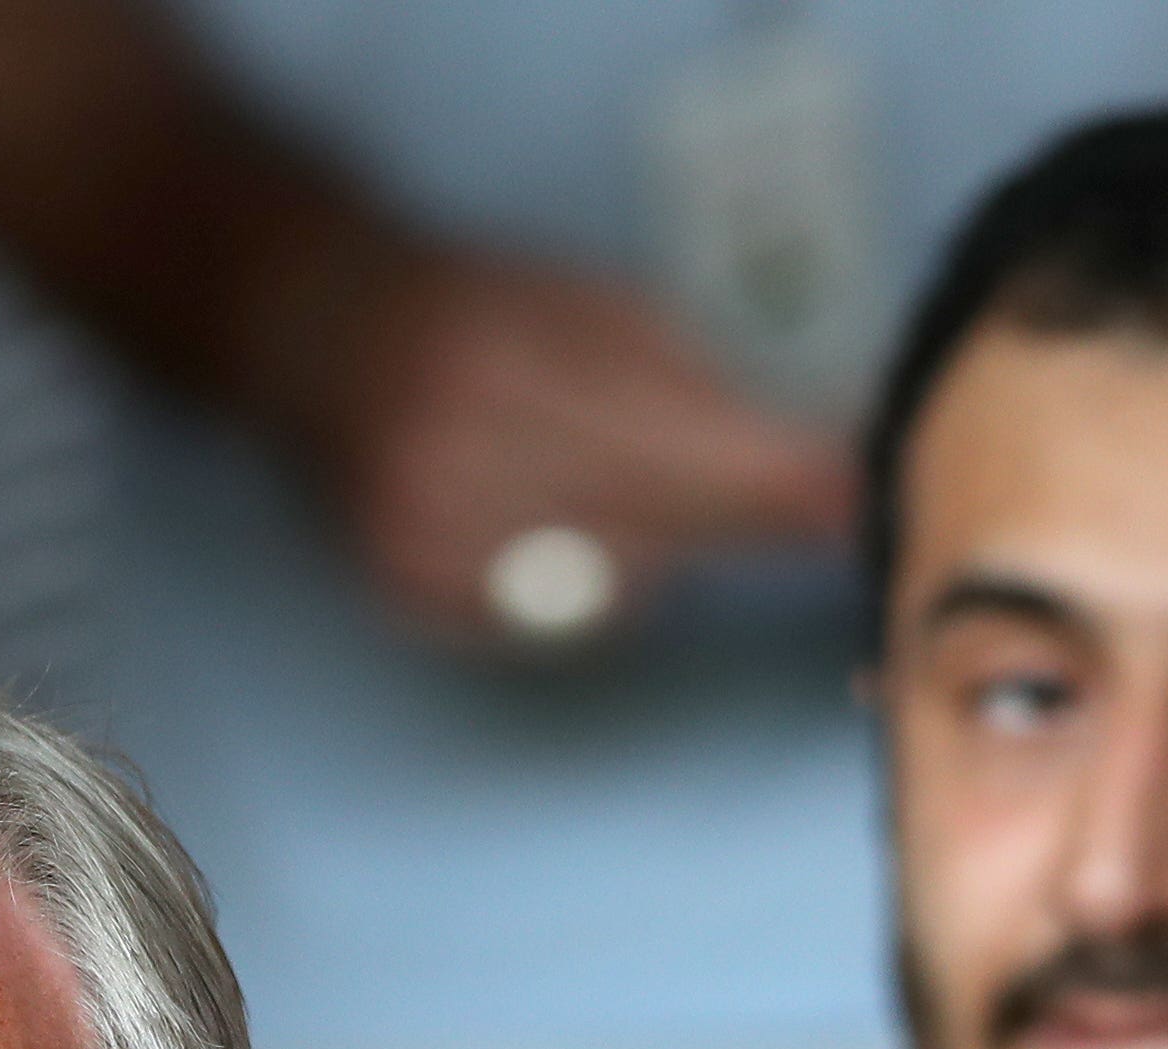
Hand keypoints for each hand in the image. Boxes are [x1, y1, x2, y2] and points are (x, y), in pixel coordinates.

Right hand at [274, 240, 854, 645]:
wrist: (312, 330)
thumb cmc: (474, 305)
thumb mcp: (588, 305)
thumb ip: (691, 385)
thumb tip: (816, 471)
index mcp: (509, 357)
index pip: (677, 446)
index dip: (775, 483)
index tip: (854, 506)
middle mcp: (456, 453)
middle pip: (656, 530)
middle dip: (739, 519)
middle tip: (807, 508)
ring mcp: (424, 534)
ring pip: (613, 590)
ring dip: (656, 553)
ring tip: (613, 487)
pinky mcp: (407, 592)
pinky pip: (550, 624)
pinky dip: (584, 587)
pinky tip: (556, 528)